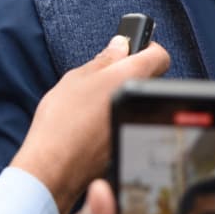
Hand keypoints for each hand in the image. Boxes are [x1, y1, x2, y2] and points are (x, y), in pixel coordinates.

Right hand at [10, 35, 169, 213]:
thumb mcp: (77, 78)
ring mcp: (136, 126)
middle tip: (103, 76)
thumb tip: (121, 46)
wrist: (54, 167)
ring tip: (93, 103)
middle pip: (148, 81)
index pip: (160, 56)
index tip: (132, 50)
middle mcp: (140, 103)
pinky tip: (92, 123)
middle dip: (130, 74)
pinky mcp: (128, 143)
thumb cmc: (62, 121)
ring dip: (121, 97)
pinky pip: (126, 121)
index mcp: (130, 79)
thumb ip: (104, 60)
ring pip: (136, 103)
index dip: (148, 49)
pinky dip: (115, 118)